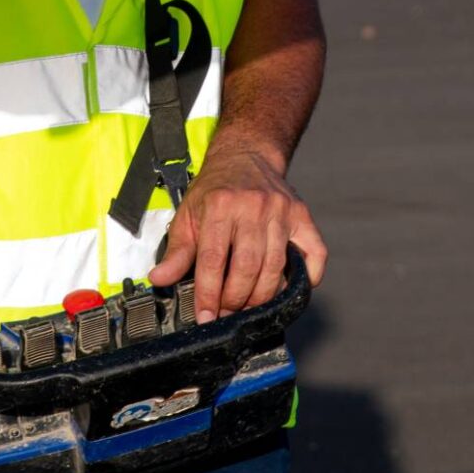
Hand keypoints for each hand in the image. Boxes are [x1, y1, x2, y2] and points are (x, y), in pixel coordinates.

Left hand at [148, 139, 326, 320]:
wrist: (245, 156)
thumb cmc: (215, 189)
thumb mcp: (188, 215)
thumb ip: (177, 251)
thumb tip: (159, 279)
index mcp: (220, 205)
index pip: (214, 260)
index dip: (209, 294)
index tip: (205, 317)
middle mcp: (253, 206)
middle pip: (248, 267)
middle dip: (236, 299)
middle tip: (227, 312)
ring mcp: (281, 211)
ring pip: (276, 266)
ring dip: (262, 296)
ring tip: (248, 306)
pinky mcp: (301, 215)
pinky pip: (314, 252)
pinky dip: (307, 276)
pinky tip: (288, 289)